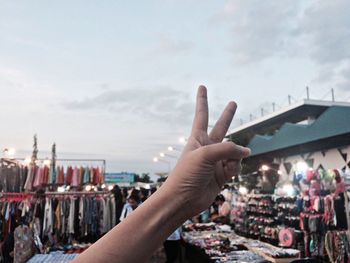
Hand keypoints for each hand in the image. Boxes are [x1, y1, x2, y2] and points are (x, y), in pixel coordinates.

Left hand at [163, 86, 249, 217]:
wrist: (184, 199)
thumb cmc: (187, 174)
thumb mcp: (205, 155)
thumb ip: (228, 149)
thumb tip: (246, 151)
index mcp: (198, 138)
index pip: (201, 115)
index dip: (202, 100)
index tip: (202, 87)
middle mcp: (208, 147)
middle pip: (221, 127)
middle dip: (228, 115)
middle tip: (234, 102)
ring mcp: (216, 160)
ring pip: (234, 150)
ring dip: (234, 156)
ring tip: (226, 165)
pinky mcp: (223, 173)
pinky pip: (236, 165)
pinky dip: (235, 167)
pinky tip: (228, 173)